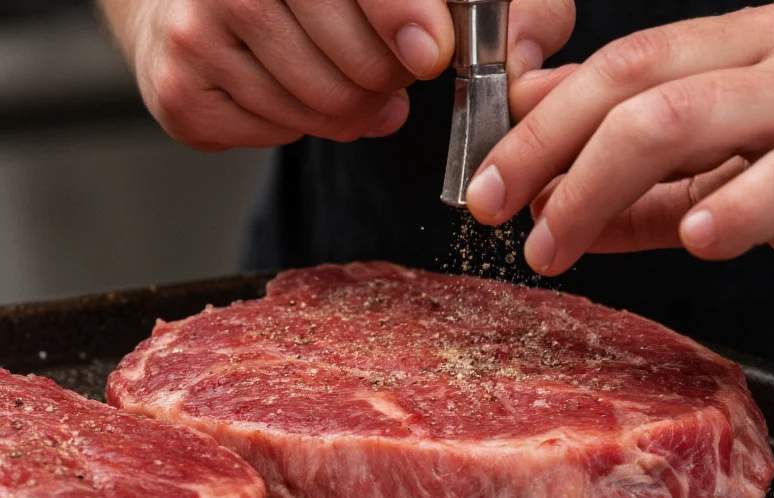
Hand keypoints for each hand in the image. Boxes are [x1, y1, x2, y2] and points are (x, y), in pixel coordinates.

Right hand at [99, 0, 573, 149]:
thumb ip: (500, 7)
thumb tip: (520, 54)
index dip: (402, 19)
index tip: (429, 52)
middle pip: (353, 65)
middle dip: (384, 80)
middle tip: (384, 70)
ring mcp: (194, 29)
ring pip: (319, 108)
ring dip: (349, 108)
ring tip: (343, 81)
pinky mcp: (178, 89)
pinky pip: (276, 135)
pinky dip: (299, 125)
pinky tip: (291, 89)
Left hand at [466, 0, 773, 322]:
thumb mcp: (717, 174)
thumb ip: (634, 174)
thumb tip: (542, 176)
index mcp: (746, 42)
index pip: (619, 64)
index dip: (540, 121)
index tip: (487, 177)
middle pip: (635, 84)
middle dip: (546, 149)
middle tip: (496, 209)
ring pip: (683, 120)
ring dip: (596, 190)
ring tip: (555, 246)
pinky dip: (727, 212)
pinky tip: (693, 242)